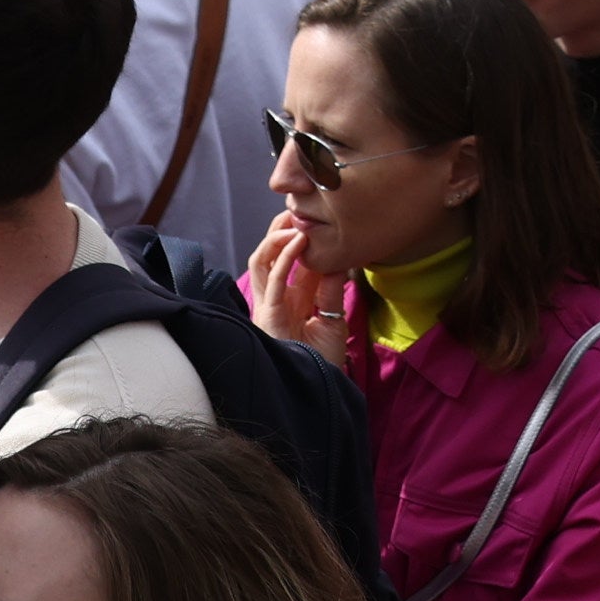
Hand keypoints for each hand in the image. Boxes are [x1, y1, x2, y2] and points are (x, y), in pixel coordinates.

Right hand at [245, 211, 344, 369]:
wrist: (319, 392)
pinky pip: (273, 280)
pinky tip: (299, 240)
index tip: (316, 214)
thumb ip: (331, 289)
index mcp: (290, 298)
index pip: (291, 258)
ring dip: (276, 236)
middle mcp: (276, 299)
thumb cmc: (324, 362)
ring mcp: (270, 306)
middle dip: (279, 228)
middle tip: (299, 207)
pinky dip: (285, 257)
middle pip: (268, 253)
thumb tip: (339, 256)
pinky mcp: (269, 315)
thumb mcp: (332, 318)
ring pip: (261, 260)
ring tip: (296, 218)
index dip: (300, 235)